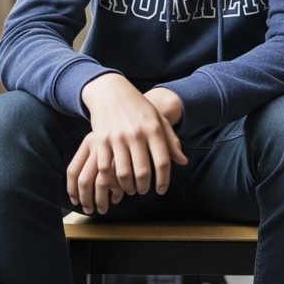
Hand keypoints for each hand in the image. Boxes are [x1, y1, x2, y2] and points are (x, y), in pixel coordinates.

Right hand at [68, 74, 187, 213]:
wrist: (111, 92)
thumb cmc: (139, 108)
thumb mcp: (159, 119)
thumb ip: (171, 141)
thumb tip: (183, 162)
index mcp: (153, 129)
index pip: (163, 161)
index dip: (163, 180)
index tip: (162, 190)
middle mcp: (136, 134)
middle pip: (143, 171)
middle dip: (144, 187)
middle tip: (145, 191)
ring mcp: (117, 137)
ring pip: (123, 173)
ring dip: (128, 187)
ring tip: (131, 189)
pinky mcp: (100, 140)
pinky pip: (104, 167)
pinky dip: (110, 181)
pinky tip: (115, 184)